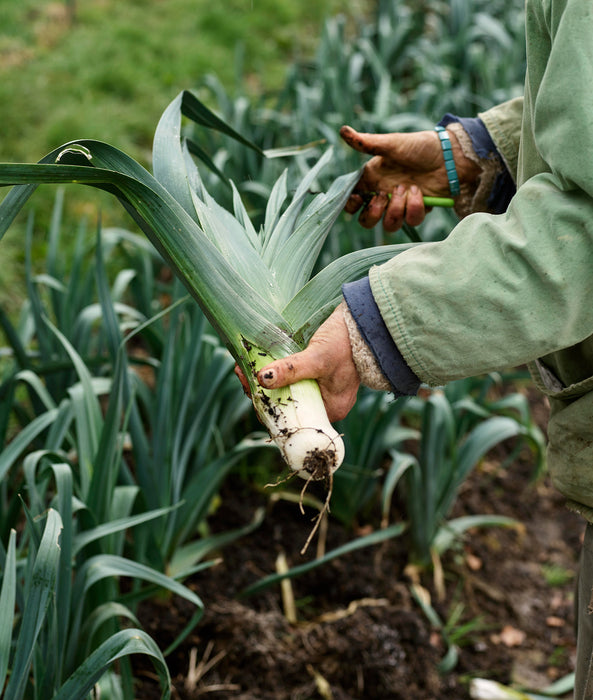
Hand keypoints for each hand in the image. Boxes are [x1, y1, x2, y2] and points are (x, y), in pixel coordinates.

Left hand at [256, 306, 359, 422]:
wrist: (365, 321)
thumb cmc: (347, 343)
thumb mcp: (317, 358)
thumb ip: (291, 370)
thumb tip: (261, 379)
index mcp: (330, 410)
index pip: (291, 418)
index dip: (265, 406)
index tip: (247, 387)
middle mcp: (327, 404)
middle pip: (287, 404)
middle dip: (262, 391)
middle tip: (243, 372)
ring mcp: (324, 388)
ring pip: (288, 390)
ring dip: (267, 380)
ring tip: (247, 365)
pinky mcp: (320, 373)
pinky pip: (294, 378)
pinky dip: (278, 372)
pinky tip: (263, 362)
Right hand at [340, 124, 479, 231]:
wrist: (449, 154)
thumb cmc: (419, 146)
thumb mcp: (391, 144)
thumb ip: (366, 143)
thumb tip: (342, 130)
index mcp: (373, 180)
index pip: (353, 201)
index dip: (351, 205)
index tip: (358, 198)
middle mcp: (384, 195)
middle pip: (367, 221)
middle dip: (372, 214)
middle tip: (383, 197)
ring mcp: (400, 205)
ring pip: (388, 226)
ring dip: (395, 210)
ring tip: (406, 189)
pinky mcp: (417, 210)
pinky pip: (410, 221)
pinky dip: (415, 207)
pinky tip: (420, 191)